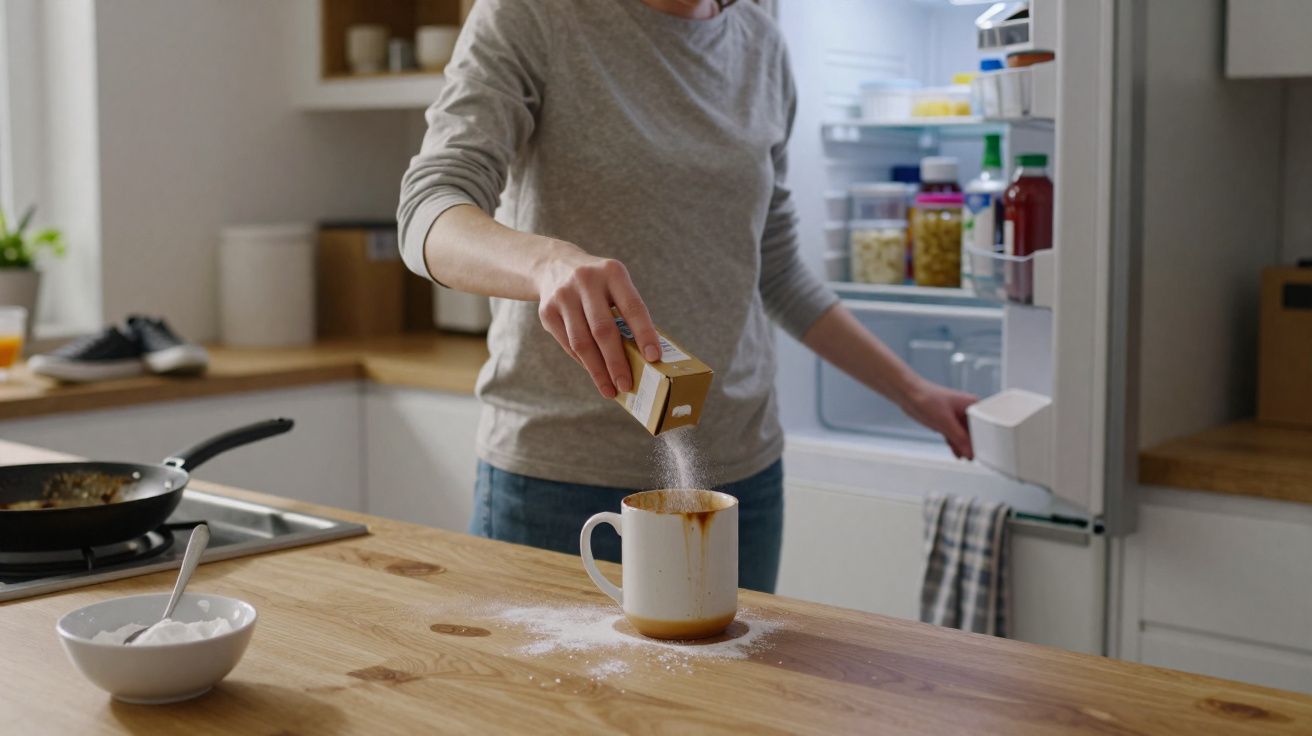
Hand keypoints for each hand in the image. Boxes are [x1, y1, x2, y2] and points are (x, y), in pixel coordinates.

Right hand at [535, 247, 661, 398]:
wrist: (554, 265)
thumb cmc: (598, 284)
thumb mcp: (615, 284)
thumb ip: (627, 312)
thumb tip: (642, 357)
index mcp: (612, 272)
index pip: (632, 307)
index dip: (644, 334)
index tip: (653, 358)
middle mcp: (586, 281)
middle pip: (603, 330)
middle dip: (616, 362)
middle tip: (627, 385)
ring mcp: (563, 296)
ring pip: (582, 342)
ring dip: (597, 371)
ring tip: (610, 389)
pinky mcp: (546, 311)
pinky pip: (568, 344)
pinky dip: (583, 362)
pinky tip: (595, 373)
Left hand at [902, 380, 976, 459]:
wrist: (907, 394)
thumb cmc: (926, 398)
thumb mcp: (946, 422)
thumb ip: (959, 438)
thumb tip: (970, 452)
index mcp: (972, 404)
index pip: (983, 426)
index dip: (983, 440)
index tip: (983, 453)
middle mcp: (967, 409)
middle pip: (974, 431)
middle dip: (973, 445)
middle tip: (974, 457)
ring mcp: (956, 415)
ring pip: (964, 435)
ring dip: (964, 446)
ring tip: (967, 458)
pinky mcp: (947, 420)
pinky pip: (955, 435)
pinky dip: (955, 443)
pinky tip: (958, 453)